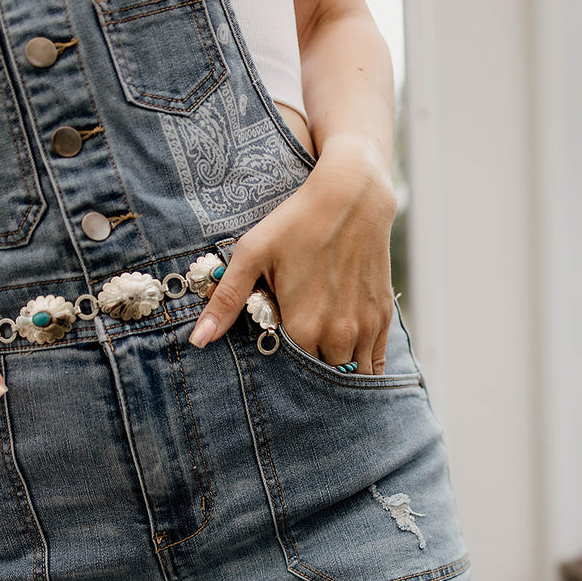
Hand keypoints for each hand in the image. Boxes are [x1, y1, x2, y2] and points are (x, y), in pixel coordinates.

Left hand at [189, 137, 396, 374]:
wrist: (352, 198)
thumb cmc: (296, 222)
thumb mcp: (252, 255)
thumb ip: (225, 302)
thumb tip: (198, 340)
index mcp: (303, 327)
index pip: (291, 376)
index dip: (281, 376)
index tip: (273, 372)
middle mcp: (338, 335)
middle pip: (322, 380)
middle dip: (309, 382)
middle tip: (295, 377)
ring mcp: (365, 328)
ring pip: (353, 376)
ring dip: (338, 378)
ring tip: (321, 369)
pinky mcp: (383, 317)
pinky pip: (377, 363)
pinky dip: (365, 370)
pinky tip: (350, 364)